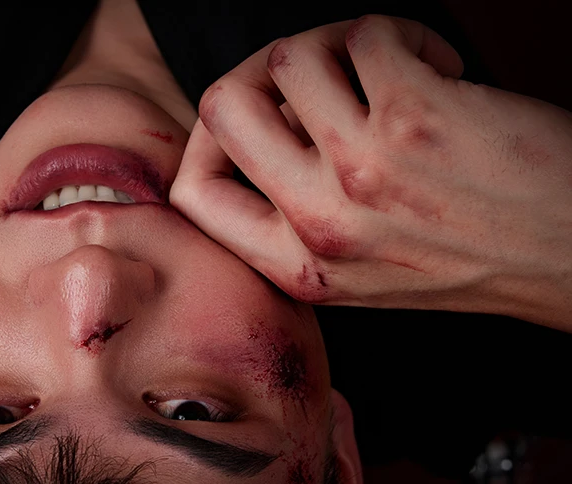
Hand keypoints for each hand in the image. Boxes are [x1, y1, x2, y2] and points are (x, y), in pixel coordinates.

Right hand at [171, 15, 571, 331]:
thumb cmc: (472, 254)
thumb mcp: (357, 270)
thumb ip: (291, 219)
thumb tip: (256, 125)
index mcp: (298, 267)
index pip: (191, 196)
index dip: (203, 143)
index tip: (244, 120)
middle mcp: (319, 224)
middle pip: (220, 108)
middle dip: (257, 74)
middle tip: (305, 77)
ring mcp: (361, 170)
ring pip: (290, 57)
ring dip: (336, 48)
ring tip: (385, 75)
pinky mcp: (413, 114)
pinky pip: (364, 33)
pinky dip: (400, 35)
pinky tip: (435, 69)